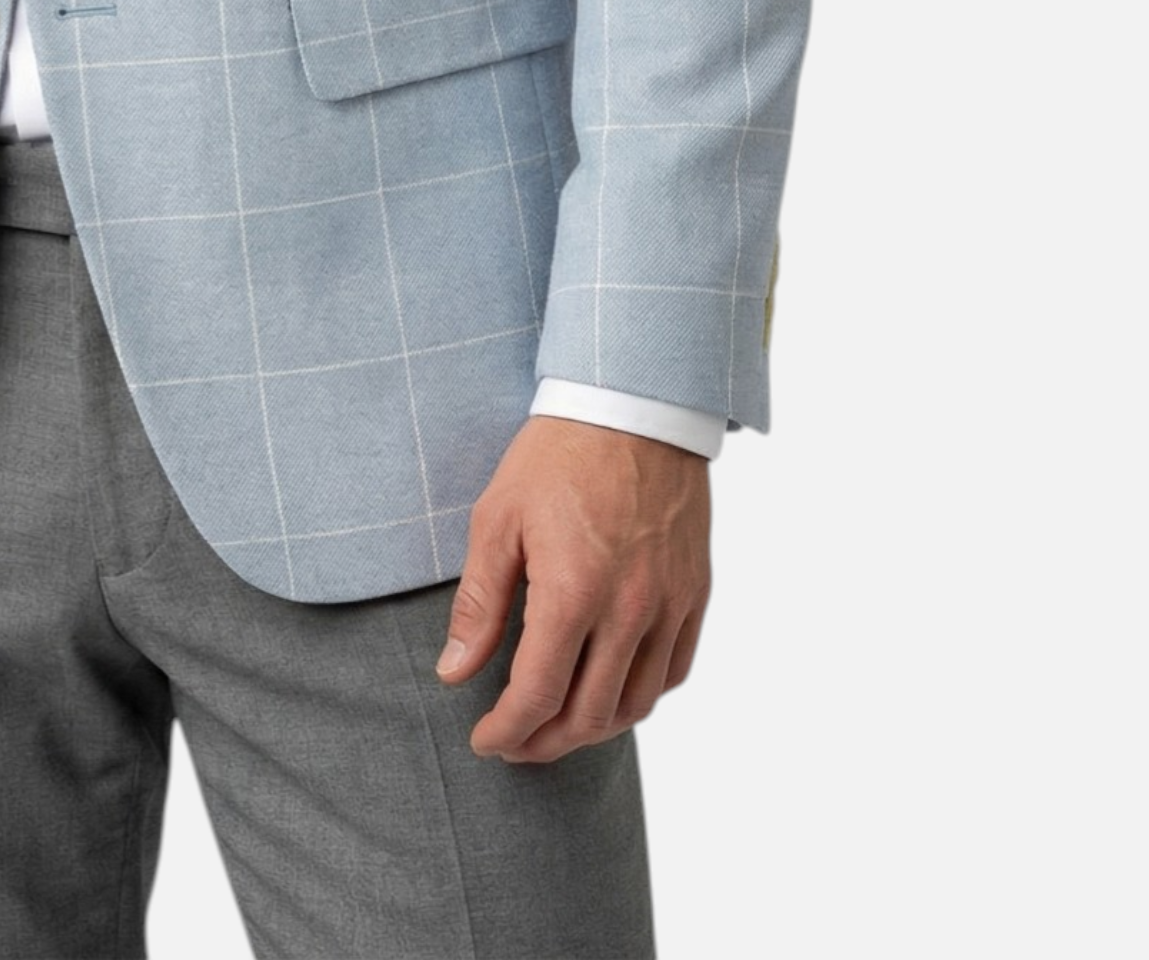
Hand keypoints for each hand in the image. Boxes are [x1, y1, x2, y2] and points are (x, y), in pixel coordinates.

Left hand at [436, 417, 710, 761]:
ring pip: (636, 704)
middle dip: (544, 742)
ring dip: (593, 730)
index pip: (538, 694)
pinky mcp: (695, 593)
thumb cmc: (557, 456)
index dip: (507, 731)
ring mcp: (669, 604)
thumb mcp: (498, 519)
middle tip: (514, 743)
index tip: (484, 742)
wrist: (633, 405)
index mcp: (573, 591)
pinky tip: (611, 691)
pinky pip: (673, 671)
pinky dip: (640, 696)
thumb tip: (454, 673)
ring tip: (556, 727)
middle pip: (588, 715)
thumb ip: (479, 604)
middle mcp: (629, 609)